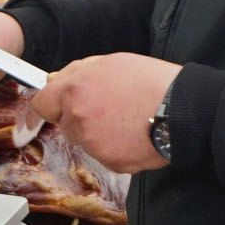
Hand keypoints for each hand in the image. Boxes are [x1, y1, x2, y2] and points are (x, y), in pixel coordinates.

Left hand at [32, 54, 182, 173]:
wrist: (184, 109)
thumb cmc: (152, 82)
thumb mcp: (111, 63)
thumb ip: (77, 73)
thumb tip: (54, 80)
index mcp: (74, 90)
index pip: (42, 103)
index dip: (44, 107)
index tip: (40, 114)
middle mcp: (78, 118)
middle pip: (66, 124)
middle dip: (79, 118)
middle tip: (110, 108)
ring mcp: (93, 143)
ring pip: (86, 141)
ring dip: (99, 134)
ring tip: (128, 119)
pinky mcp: (111, 162)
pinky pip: (105, 155)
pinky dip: (116, 149)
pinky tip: (135, 135)